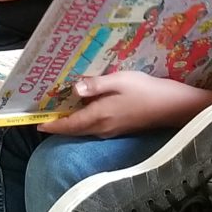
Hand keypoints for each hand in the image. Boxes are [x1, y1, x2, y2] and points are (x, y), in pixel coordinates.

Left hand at [39, 72, 211, 137]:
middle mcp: (103, 128)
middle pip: (76, 129)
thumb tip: (74, 88)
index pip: (70, 125)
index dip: (53, 125)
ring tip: (61, 111)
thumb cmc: (146, 91)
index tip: (37, 124)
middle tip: (45, 116)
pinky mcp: (122, 128)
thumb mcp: (120, 81)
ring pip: (86, 129)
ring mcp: (113, 131)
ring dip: (73, 123)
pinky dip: (86, 121)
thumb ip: (96, 85)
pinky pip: (96, 128)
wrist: (174, 106)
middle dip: (60, 125)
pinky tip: (86, 110)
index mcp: (99, 117)